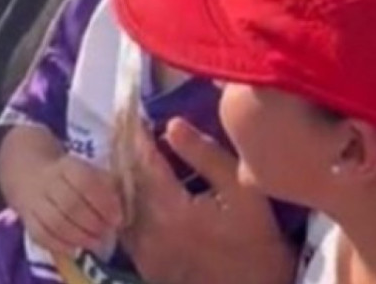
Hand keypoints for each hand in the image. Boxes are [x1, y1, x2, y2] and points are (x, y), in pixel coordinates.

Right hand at [11, 154, 124, 256]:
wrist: (29, 173)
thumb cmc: (69, 177)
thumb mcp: (89, 171)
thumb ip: (107, 187)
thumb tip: (124, 213)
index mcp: (67, 166)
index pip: (85, 182)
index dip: (103, 202)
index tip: (117, 218)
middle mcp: (47, 181)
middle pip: (69, 204)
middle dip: (93, 223)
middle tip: (106, 233)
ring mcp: (34, 200)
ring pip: (54, 222)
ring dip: (79, 237)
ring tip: (95, 243)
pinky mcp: (27, 218)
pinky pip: (41, 235)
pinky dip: (60, 245)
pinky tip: (75, 249)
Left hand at [119, 119, 294, 283]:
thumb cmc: (256, 247)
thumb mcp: (244, 195)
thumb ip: (207, 157)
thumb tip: (172, 125)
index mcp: (168, 206)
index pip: (141, 158)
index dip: (136, 133)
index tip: (134, 113)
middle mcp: (144, 225)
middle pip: (124, 177)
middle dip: (126, 151)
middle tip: (130, 129)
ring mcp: (140, 246)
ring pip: (119, 199)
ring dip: (124, 175)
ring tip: (132, 154)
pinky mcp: (142, 261)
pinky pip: (124, 221)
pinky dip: (126, 200)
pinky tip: (138, 190)